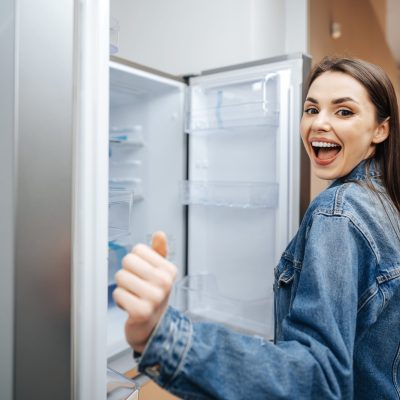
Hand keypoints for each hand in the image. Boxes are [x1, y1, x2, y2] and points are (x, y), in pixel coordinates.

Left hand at [113, 231, 176, 352]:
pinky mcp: (141, 311)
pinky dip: (120, 301)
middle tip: (137, 286)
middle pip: (128, 261)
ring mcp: (154, 297)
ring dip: (123, 288)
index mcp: (169, 269)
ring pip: (120, 277)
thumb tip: (160, 234)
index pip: (138, 249)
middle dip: (127, 274)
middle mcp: (164, 282)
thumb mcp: (159, 272)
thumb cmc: (154, 295)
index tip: (144, 275)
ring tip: (134, 296)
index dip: (136, 261)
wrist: (154, 326)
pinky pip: (118, 294)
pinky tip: (130, 306)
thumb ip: (158, 251)